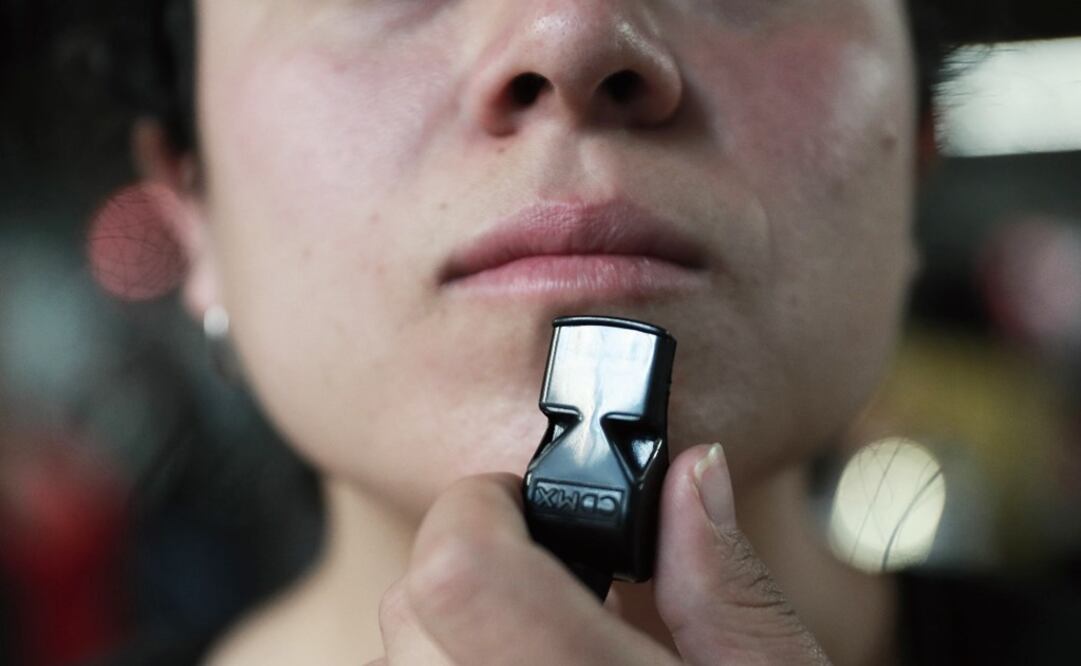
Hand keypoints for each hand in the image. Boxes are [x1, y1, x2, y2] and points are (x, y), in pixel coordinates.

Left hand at [366, 444, 830, 664]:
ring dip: (454, 633)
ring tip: (552, 653)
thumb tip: (692, 473)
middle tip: (560, 584)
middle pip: (410, 609)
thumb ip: (726, 586)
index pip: (455, 575)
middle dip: (471, 563)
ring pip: (397, 660)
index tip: (533, 508)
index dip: (483, 508)